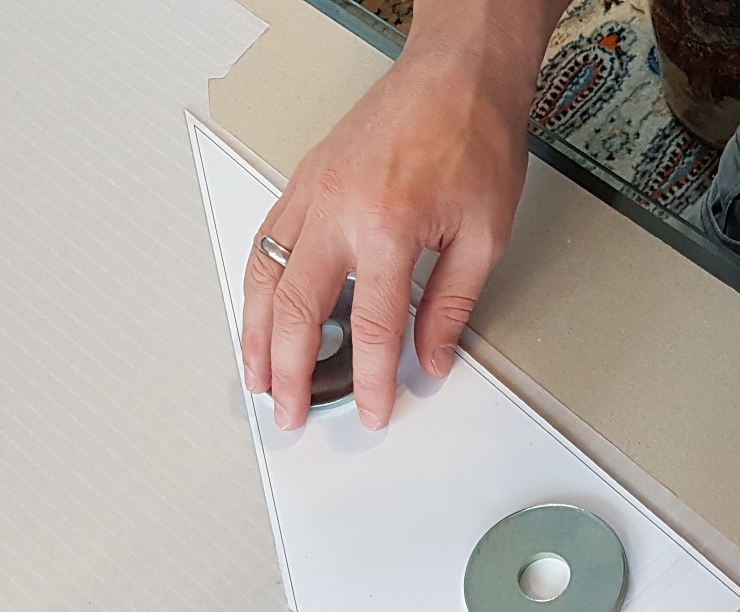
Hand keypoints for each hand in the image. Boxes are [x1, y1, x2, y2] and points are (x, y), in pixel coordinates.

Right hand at [241, 37, 535, 429]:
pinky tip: (260, 314)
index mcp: (387, 226)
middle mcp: (338, 209)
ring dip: (255, 334)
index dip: (371, 381)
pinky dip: (259, 286)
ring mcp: (313, 191)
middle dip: (287, 372)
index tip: (372, 411)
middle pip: (296, 310)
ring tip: (258, 377)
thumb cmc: (475, 135)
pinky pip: (268, 242)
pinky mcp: (305, 179)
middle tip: (290, 412)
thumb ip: (452, 305)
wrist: (458, 72)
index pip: (372, 328)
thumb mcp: (485, 234)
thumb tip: (433, 356)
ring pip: (265, 276)